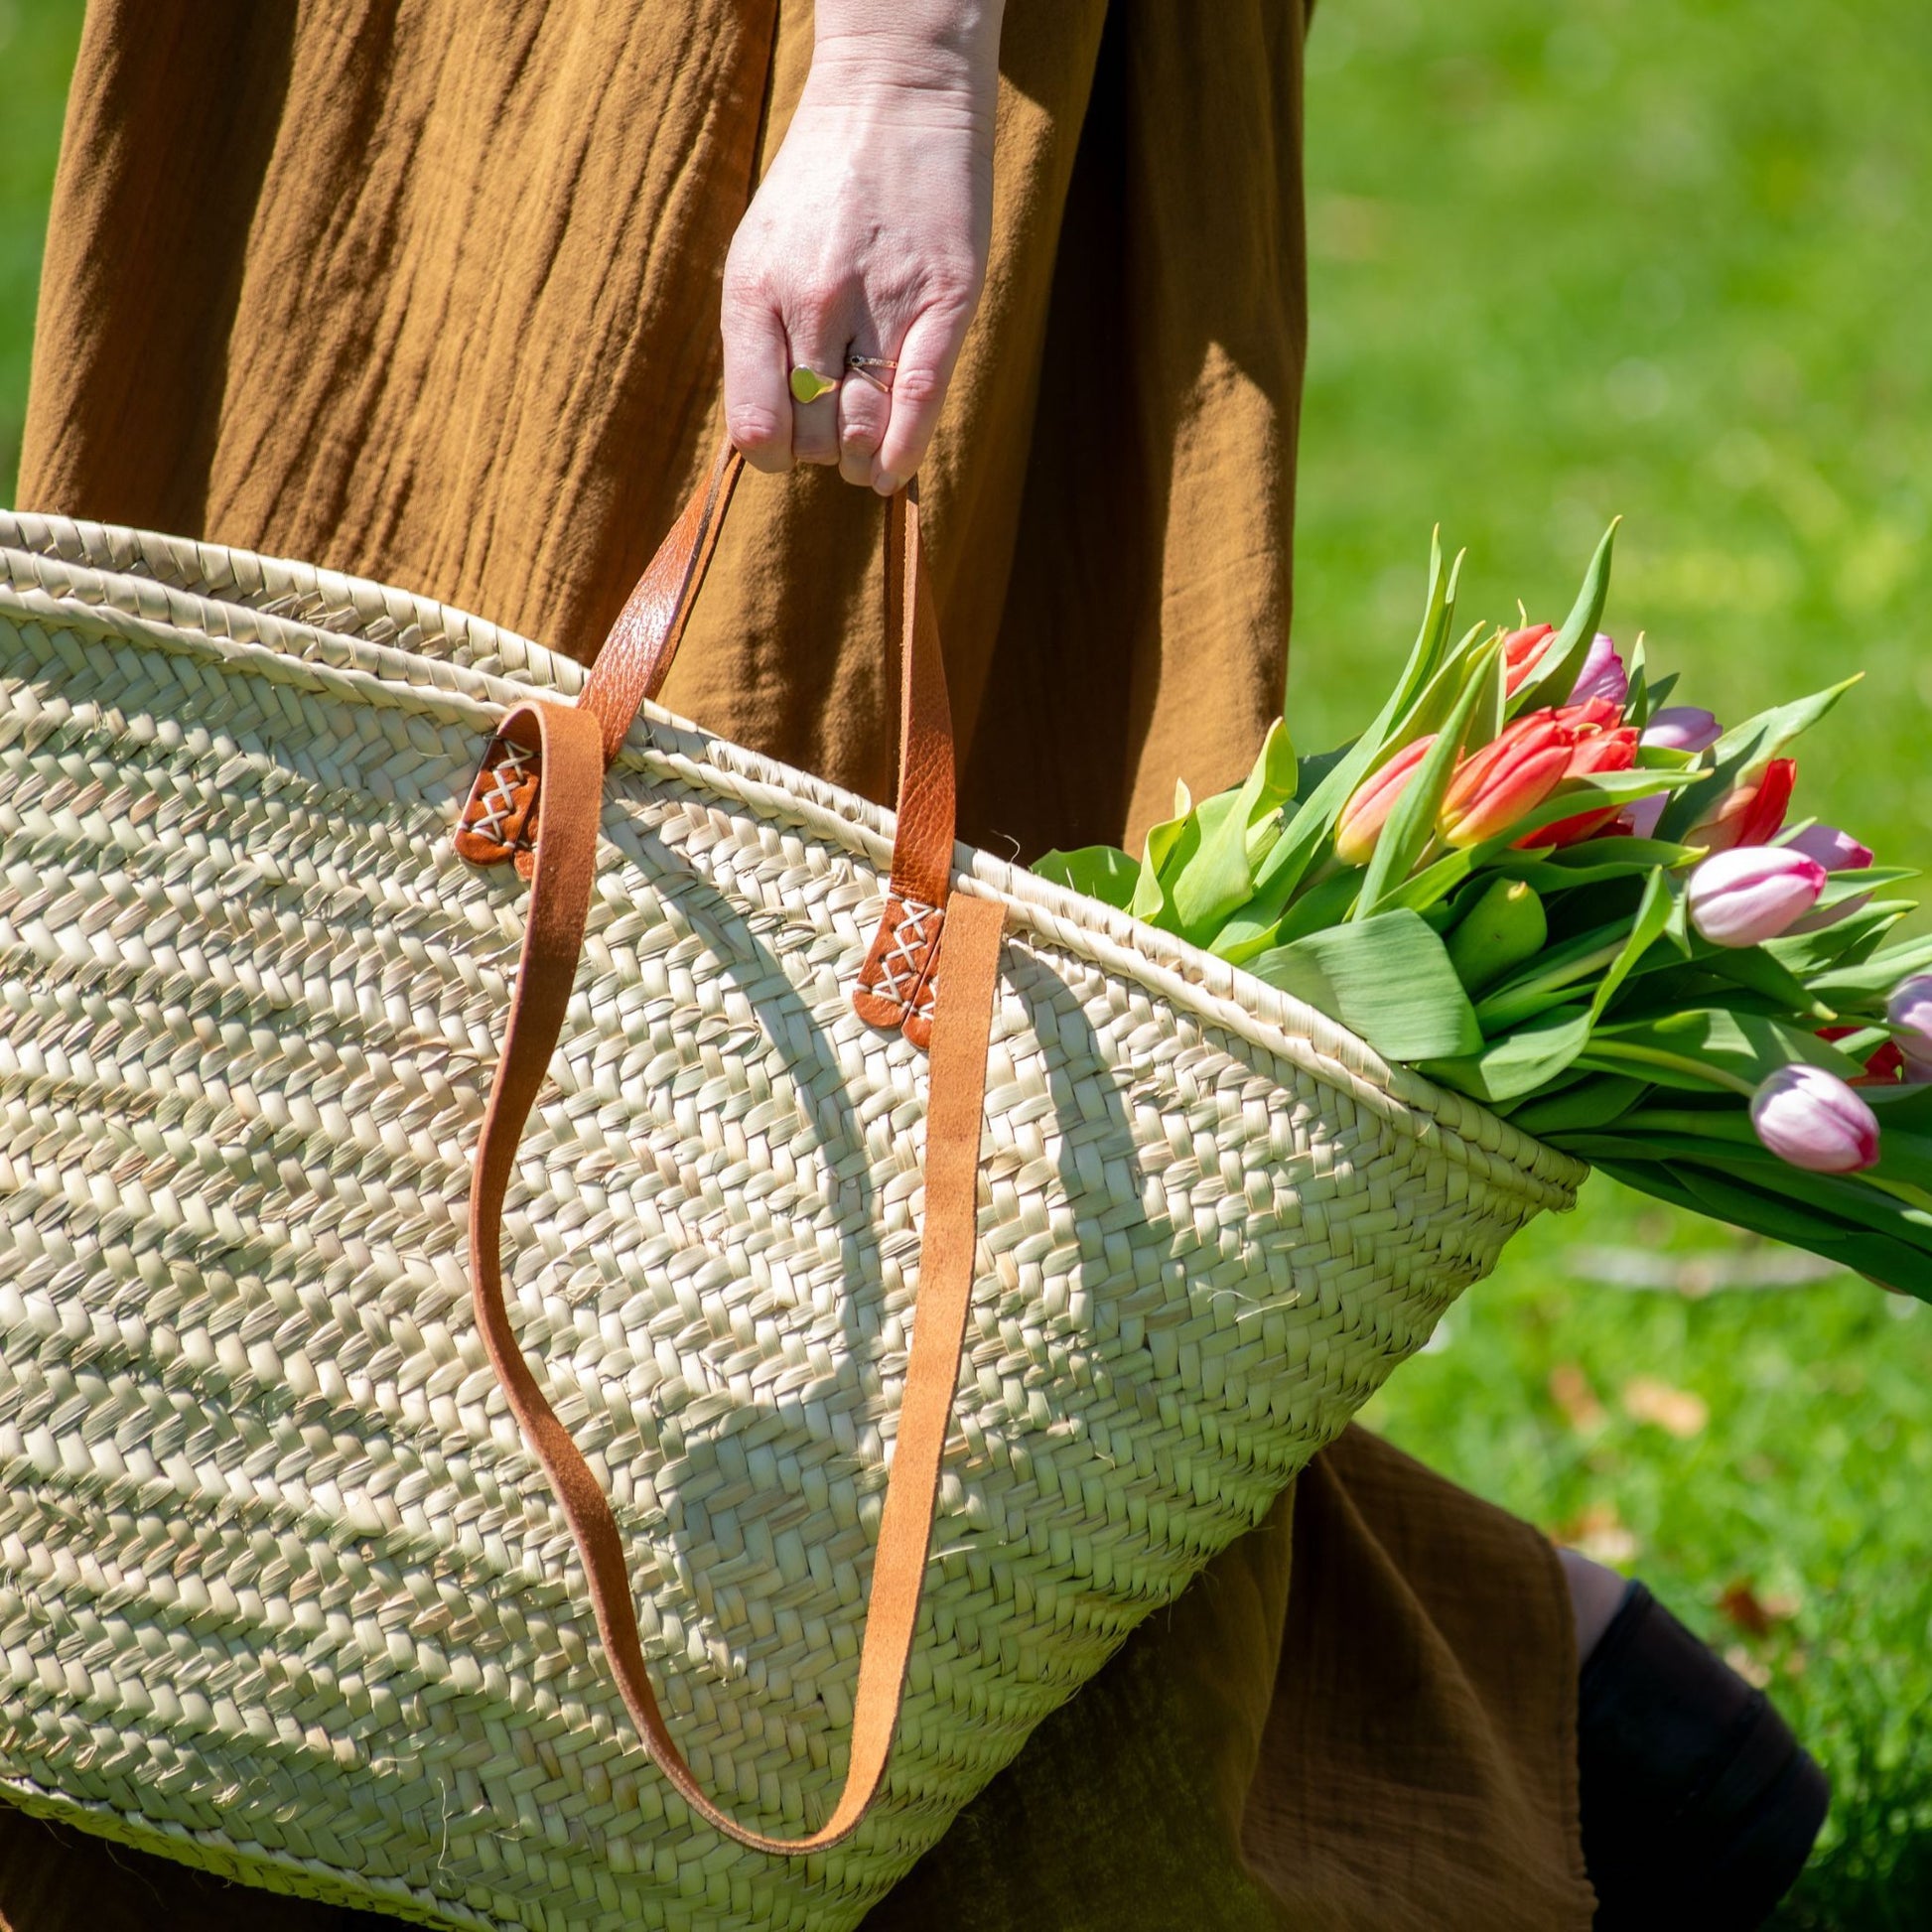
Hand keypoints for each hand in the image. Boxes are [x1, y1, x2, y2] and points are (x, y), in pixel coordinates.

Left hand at [721, 11, 1001, 493]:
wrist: (895, 97)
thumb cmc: (821, 187)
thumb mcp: (761, 251)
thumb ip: (758, 336)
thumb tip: (767, 434)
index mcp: (755, 291)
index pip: (756, 426)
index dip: (773, 455)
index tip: (787, 447)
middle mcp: (812, 301)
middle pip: (813, 437)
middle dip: (822, 453)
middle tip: (834, 437)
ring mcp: (880, 301)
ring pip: (863, 429)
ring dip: (861, 460)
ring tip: (865, 457)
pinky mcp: (944, 299)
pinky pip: (919, 399)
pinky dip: (904, 450)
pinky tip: (894, 471)